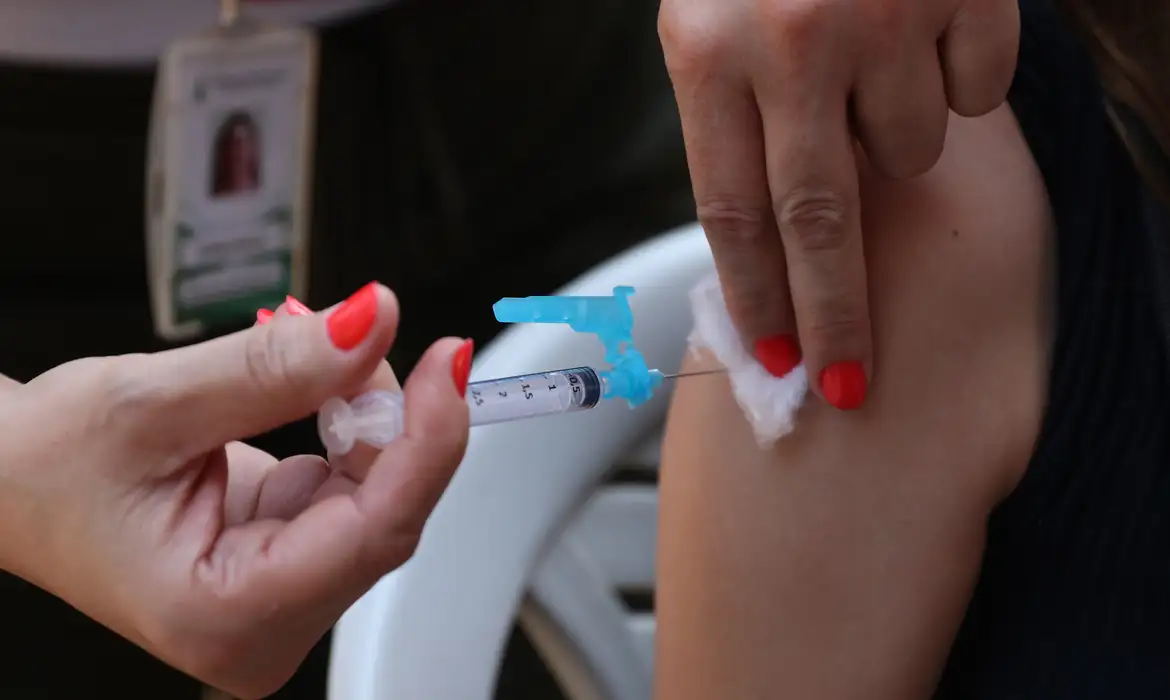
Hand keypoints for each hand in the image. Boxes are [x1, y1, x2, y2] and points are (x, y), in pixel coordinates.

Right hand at [0, 284, 473, 697]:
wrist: (9, 481)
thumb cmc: (45, 467)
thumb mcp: (154, 401)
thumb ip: (277, 367)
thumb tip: (374, 322)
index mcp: (226, 616)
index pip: (375, 531)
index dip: (426, 441)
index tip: (448, 364)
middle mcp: (263, 628)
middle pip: (385, 514)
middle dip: (384, 416)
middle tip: (347, 335)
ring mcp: (281, 600)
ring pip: (379, 498)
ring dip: (363, 417)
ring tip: (300, 360)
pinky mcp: (288, 565)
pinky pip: (356, 491)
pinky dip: (347, 430)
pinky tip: (307, 398)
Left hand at [659, 0, 1018, 408]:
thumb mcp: (709, 18)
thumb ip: (733, 117)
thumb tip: (771, 243)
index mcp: (708, 50)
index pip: (732, 212)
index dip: (758, 297)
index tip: (779, 359)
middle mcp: (791, 42)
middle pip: (819, 223)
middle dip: (836, 314)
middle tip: (850, 383)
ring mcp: (882, 17)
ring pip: (908, 152)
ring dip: (893, 140)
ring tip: (871, 73)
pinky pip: (973, 92)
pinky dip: (952, 81)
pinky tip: (921, 33)